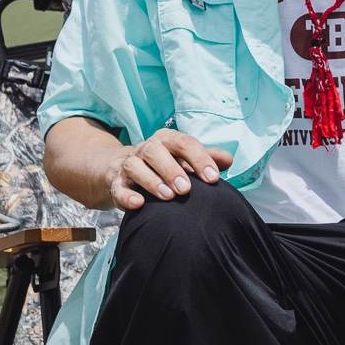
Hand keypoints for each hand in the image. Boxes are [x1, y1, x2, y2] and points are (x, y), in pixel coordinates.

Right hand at [106, 129, 234, 209]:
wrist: (127, 170)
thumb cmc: (166, 164)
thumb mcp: (186, 158)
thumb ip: (207, 158)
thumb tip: (228, 159)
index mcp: (167, 140)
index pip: (184, 143)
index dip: (199, 159)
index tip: (213, 178)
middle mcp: (146, 149)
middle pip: (155, 152)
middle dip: (171, 170)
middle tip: (186, 189)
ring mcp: (129, 165)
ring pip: (135, 167)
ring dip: (151, 181)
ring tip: (168, 196)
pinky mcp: (116, 183)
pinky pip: (118, 188)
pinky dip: (127, 196)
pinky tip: (139, 204)